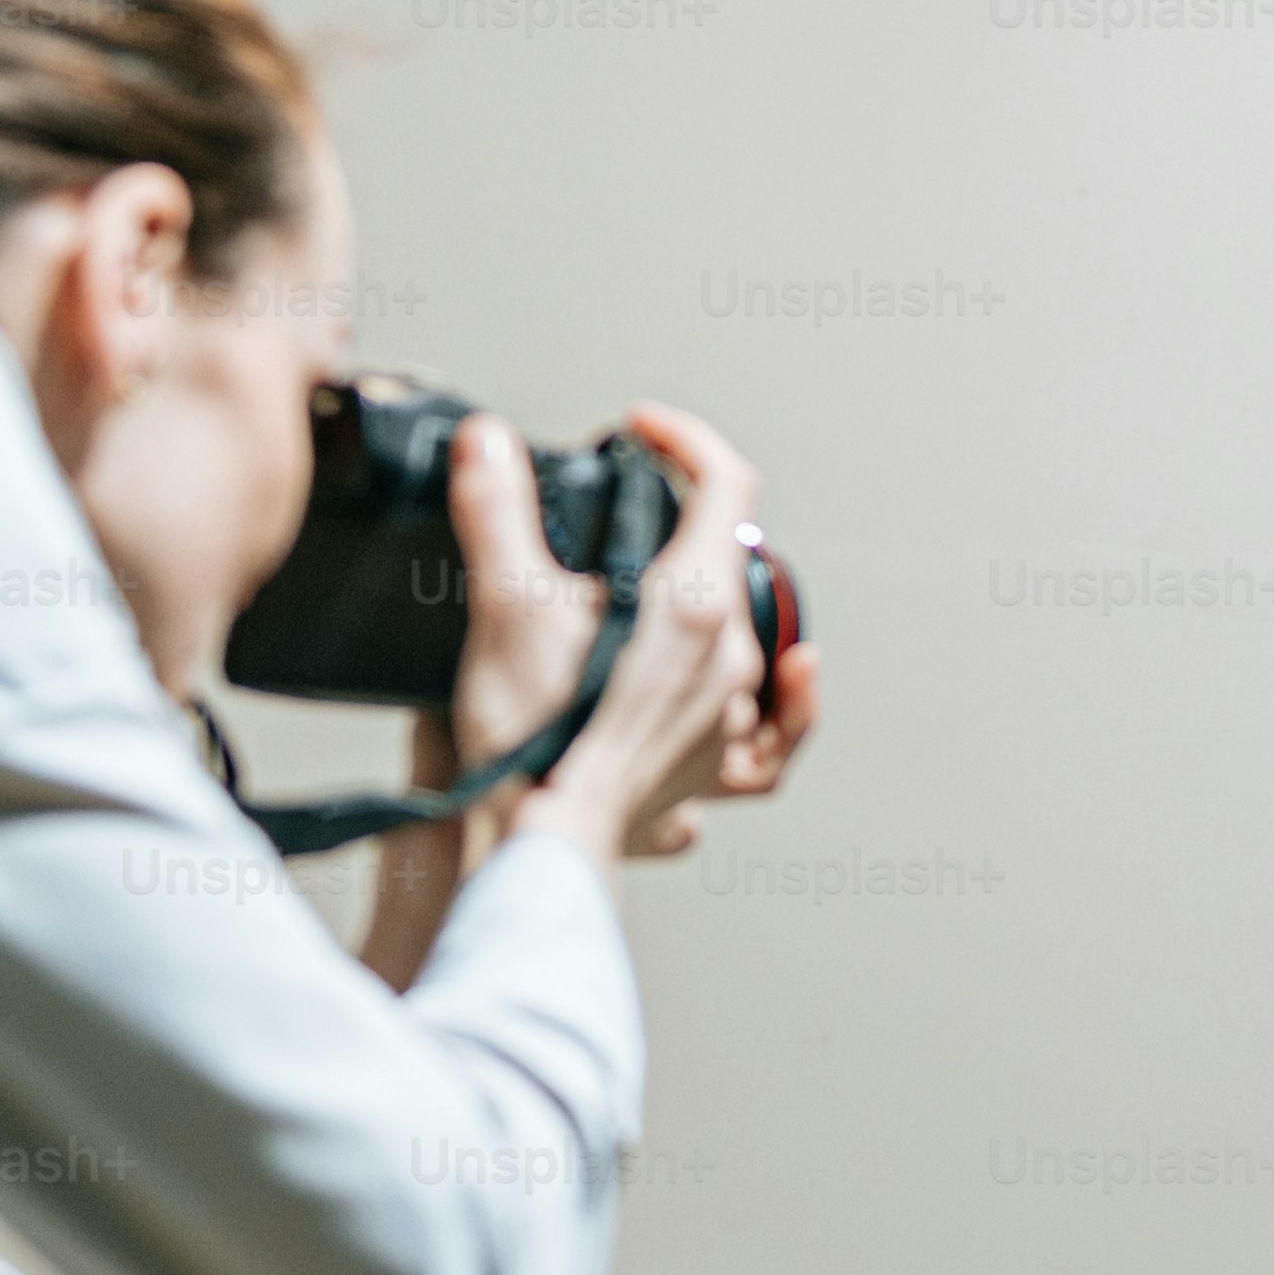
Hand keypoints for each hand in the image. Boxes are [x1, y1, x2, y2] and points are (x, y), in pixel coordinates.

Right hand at [519, 401, 782, 866]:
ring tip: (687, 577)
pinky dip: (784, 702)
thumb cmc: (535, 746)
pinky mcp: (713, 772)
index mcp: (695, 607)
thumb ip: (496, 513)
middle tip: (632, 498)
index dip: (685, 439)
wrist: (541, 846)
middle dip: (684, 514)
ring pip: (750, 637)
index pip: (725, 486)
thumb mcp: (506, 608)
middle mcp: (731, 662)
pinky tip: (787, 676)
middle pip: (735, 557)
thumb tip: (486, 443)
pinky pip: (770, 736)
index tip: (643, 428)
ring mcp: (729, 720)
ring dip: (718, 595)